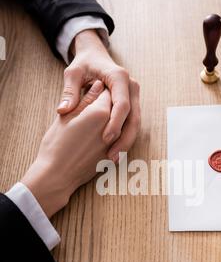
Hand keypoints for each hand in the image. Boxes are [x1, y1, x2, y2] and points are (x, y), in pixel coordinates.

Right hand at [22, 81, 110, 217]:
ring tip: (97, 121)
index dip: (100, 90)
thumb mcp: (67, 116)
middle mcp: (112, 127)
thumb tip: (98, 86)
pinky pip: (121, 141)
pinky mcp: (115, 156)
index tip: (93, 91)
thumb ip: (86, 100)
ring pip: (122, 125)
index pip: (107, 93)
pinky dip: (116, 135)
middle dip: (109, 105)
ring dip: (115, 120)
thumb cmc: (56, 145)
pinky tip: (105, 135)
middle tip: (94, 105)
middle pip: (117, 108)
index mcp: (100, 113)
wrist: (57, 175)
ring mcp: (115, 143)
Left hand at [57, 29, 140, 159]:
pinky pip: (132, 124)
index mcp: (119, 77)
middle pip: (134, 117)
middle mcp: (131, 86)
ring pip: (136, 123)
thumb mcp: (72, 74)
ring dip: (126, 142)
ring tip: (113, 158)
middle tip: (112, 156)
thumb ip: (69, 92)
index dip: (115, 123)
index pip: (122, 104)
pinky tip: (114, 152)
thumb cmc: (83, 65)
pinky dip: (125, 138)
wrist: (96, 57)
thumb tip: (63, 111)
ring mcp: (134, 96)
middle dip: (124, 138)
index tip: (105, 139)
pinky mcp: (133, 104)